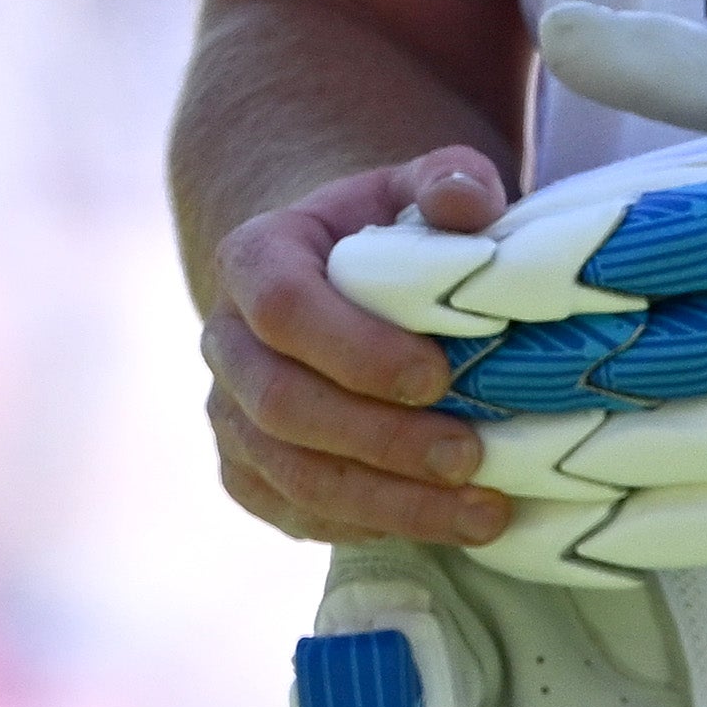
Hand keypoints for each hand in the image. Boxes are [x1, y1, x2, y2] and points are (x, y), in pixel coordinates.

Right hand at [208, 146, 516, 549]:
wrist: (338, 281)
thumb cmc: (389, 233)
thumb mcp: (418, 187)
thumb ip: (449, 180)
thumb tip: (467, 204)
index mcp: (255, 258)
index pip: (283, 309)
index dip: (355, 350)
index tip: (437, 377)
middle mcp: (225, 340)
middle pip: (282, 405)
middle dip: (380, 441)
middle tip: (470, 458)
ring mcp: (229, 414)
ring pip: (290, 474)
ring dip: (388, 503)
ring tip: (480, 513)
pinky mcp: (246, 472)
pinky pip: (294, 513)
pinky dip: (367, 525)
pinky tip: (439, 527)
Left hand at [323, 6, 706, 580]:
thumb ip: (685, 68)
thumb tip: (562, 25)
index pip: (640, 244)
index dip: (518, 276)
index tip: (420, 286)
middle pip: (652, 365)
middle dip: (521, 391)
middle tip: (412, 399)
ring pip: (701, 463)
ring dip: (572, 483)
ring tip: (465, 479)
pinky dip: (662, 538)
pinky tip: (575, 538)